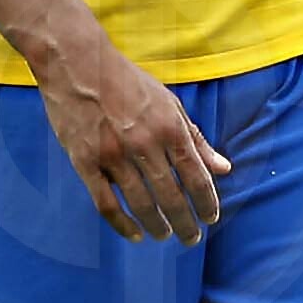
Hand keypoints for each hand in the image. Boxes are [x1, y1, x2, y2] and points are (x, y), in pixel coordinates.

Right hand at [37, 28, 226, 240]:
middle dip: (185, 221)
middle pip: (171, 196)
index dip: (207, 201)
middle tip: (192, 238)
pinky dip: (121, 223)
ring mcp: (112, 155)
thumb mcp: (170, 103)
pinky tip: (134, 234)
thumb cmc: (128, 83)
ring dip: (157, 225)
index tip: (212, 218)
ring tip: (165, 237)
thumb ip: (196, 138)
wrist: (78, 64)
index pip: (196, 175)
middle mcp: (144, 144)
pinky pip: (104, 202)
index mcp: (169, 128)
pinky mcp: (84, 161)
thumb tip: (224, 168)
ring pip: (140, 203)